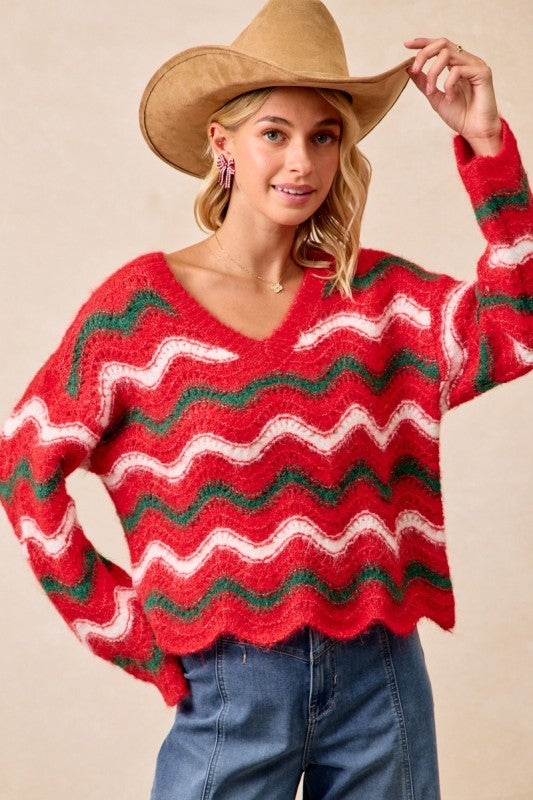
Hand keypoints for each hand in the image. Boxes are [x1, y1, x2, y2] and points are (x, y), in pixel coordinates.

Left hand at [404, 37, 501, 154]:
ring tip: (430, 91)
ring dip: (433, 73)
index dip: (423, 42)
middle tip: (415, 69)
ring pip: (448, 54)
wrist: (476, 131)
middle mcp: (467, 61)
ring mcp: (475, 65)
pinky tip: (450, 99)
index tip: (406, 45)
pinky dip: (448, 85)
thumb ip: (424, 82)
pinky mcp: (483, 72)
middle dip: (424, 54)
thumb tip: (408, 68)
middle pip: (443, 43)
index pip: (440, 46)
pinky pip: (458, 70)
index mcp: (457, 64)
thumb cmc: (459, 116)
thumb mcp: (435, 97)